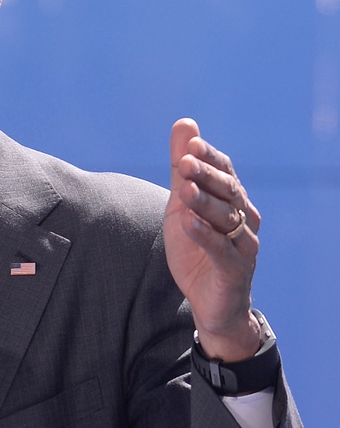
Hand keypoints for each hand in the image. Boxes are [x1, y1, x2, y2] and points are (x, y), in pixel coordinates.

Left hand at [164, 118, 261, 361]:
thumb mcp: (182, 207)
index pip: (225, 172)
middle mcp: (244, 219)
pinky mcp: (234, 270)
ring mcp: (243, 245)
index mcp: (233, 202)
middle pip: (228, 192)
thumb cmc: (198, 251)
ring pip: (226, 219)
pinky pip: (220, 249)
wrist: (211, 303)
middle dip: (206, 175)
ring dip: (204, 202)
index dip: (209, 158)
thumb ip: (182, 169)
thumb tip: (184, 123)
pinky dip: (204, 235)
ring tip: (184, 188)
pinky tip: (188, 223)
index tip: (190, 143)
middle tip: (185, 161)